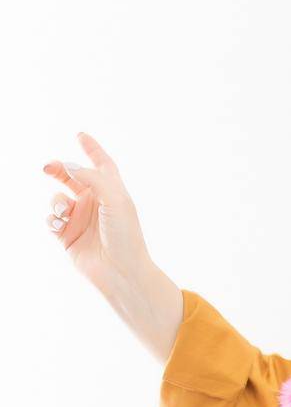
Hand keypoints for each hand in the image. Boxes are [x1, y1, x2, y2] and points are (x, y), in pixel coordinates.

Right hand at [41, 132, 181, 358]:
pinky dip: (51, 219)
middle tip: (48, 168)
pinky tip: (60, 226)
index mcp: (113, 193)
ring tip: (63, 212)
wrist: (121, 271)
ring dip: (56, 202)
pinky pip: (50, 219)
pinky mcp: (68, 236)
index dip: (92, 149)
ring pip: (58, 199)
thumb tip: (67, 166)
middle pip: (72, 178)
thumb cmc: (126, 236)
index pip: (102, 165)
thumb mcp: (115, 199)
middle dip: (59, 170)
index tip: (80, 135)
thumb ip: (92, 177)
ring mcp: (81, 219)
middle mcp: (96, 204)